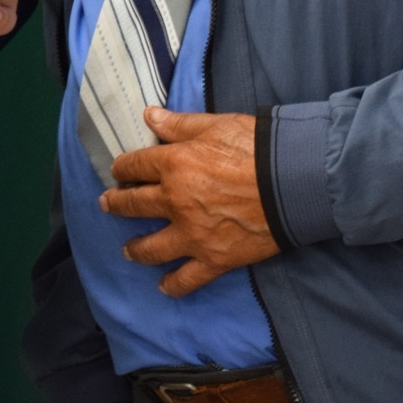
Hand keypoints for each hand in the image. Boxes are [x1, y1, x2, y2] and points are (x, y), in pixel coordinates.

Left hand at [101, 108, 278, 296]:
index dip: (122, 168)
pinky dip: (173, 285)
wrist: (295, 182)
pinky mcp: (214, 258)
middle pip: (133, 205)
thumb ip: (179, 124)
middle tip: (107, 205)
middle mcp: (175, 202)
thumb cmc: (257, 147)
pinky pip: (187, 279)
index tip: (119, 171)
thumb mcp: (215, 125)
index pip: (134, 166)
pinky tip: (164, 287)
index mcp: (173, 165)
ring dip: (135, 249)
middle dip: (116, 204)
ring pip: (151, 247)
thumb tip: (149, 115)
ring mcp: (192, 234)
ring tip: (128, 250)